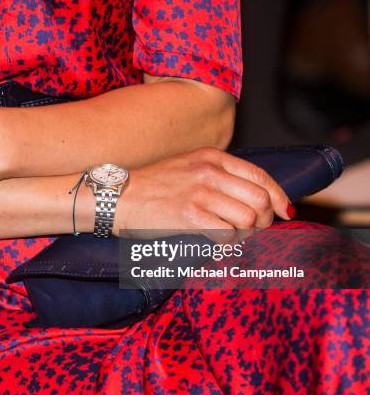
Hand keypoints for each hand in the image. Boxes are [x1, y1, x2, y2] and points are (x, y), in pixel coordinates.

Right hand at [114, 147, 293, 238]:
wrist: (118, 196)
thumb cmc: (152, 186)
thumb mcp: (187, 167)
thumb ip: (218, 176)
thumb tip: (252, 199)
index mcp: (212, 157)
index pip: (261, 177)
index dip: (279, 198)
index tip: (284, 212)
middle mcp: (209, 172)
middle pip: (260, 200)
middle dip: (263, 221)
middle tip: (252, 230)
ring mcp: (200, 193)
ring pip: (247, 219)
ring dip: (244, 234)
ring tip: (230, 237)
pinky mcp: (189, 216)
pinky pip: (227, 235)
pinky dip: (227, 245)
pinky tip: (216, 244)